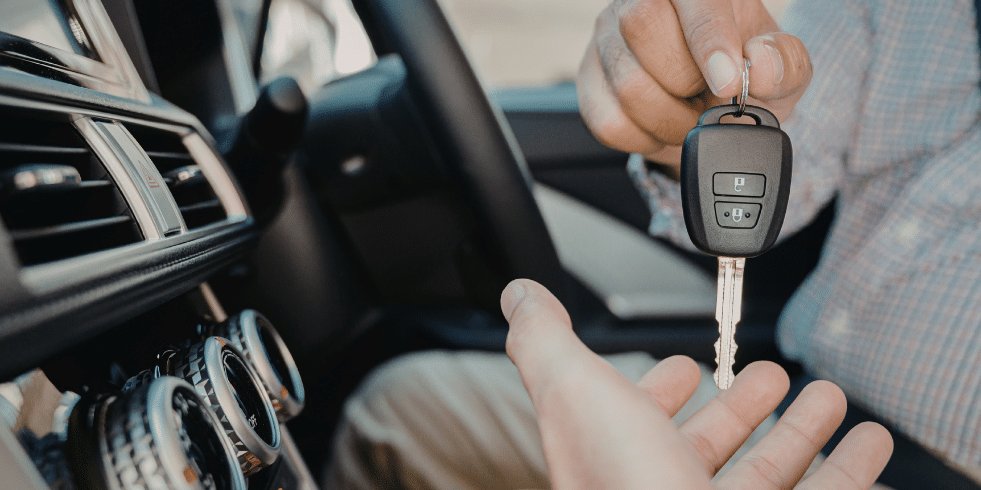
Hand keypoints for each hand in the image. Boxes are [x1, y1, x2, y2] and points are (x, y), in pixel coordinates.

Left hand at [501, 279, 891, 488]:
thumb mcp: (574, 391)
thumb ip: (546, 342)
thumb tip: (521, 297)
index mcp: (615, 458)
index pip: (632, 420)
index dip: (657, 389)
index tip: (682, 367)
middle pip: (706, 446)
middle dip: (739, 406)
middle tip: (770, 376)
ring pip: (767, 472)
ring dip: (800, 430)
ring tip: (826, 395)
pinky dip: (848, 469)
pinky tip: (867, 443)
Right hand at [577, 0, 811, 166]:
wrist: (708, 104)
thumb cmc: (742, 75)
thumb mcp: (782, 71)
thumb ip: (784, 64)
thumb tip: (761, 63)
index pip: (694, 0)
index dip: (709, 41)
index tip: (727, 82)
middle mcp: (641, 1)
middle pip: (643, 28)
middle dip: (685, 81)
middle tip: (708, 98)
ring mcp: (608, 39)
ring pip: (626, 83)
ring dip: (669, 119)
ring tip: (690, 118)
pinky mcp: (589, 81)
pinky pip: (608, 120)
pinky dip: (645, 139)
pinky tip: (662, 127)